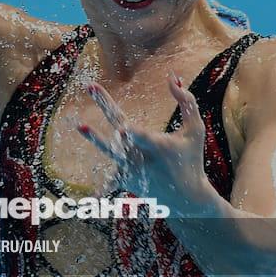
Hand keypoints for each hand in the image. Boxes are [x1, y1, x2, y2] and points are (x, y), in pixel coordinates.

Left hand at [76, 71, 209, 206]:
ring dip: (95, 138)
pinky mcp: (126, 179)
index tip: (123, 129)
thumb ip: (187, 102)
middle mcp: (142, 157)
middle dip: (106, 106)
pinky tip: (91, 199)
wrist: (187, 199)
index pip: (143, 138)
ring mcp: (131, 169)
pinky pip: (110, 181)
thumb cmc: (192, 160)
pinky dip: (102, 189)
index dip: (133, 134)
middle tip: (92, 87)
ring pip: (110, 152)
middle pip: (121, 130)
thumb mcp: (195, 130)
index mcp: (159, 146)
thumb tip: (171, 77)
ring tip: (80, 125)